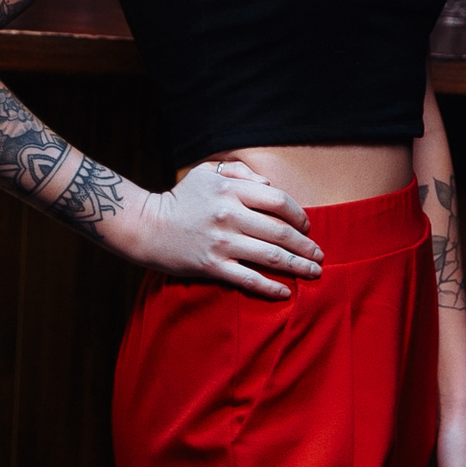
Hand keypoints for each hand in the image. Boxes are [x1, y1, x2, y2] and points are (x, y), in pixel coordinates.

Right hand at [124, 161, 322, 297]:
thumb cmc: (180, 198)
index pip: (278, 201)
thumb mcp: (206, 173)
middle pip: (280, 232)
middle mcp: (230, 215)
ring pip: (270, 256)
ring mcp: (221, 243)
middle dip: (305, 245)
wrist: (146, 226)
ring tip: (314, 272)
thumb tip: (269, 185)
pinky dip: (270, 287)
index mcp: (231, 191)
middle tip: (319, 255)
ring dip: (297, 266)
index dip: (299, 215)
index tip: (307, 226)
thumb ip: (240, 173)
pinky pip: (248, 279)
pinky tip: (285, 293)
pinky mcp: (212, 266)